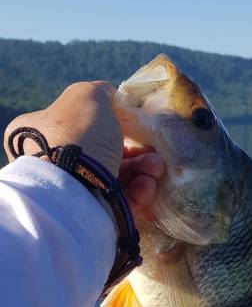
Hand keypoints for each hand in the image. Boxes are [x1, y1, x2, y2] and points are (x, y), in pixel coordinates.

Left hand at [3, 81, 163, 214]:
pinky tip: (147, 186)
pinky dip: (136, 192)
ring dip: (141, 170)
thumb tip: (110, 96)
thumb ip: (100, 92)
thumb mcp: (87, 97)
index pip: (75, 122)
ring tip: (156, 168)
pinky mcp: (90, 213)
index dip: (106, 122)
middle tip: (153, 153)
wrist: (72, 191)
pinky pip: (117, 200)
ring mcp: (69, 190)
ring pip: (114, 177)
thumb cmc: (77, 136)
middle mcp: (50, 161)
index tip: (130, 124)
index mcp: (40, 131)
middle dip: (134, 152)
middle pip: (101, 152)